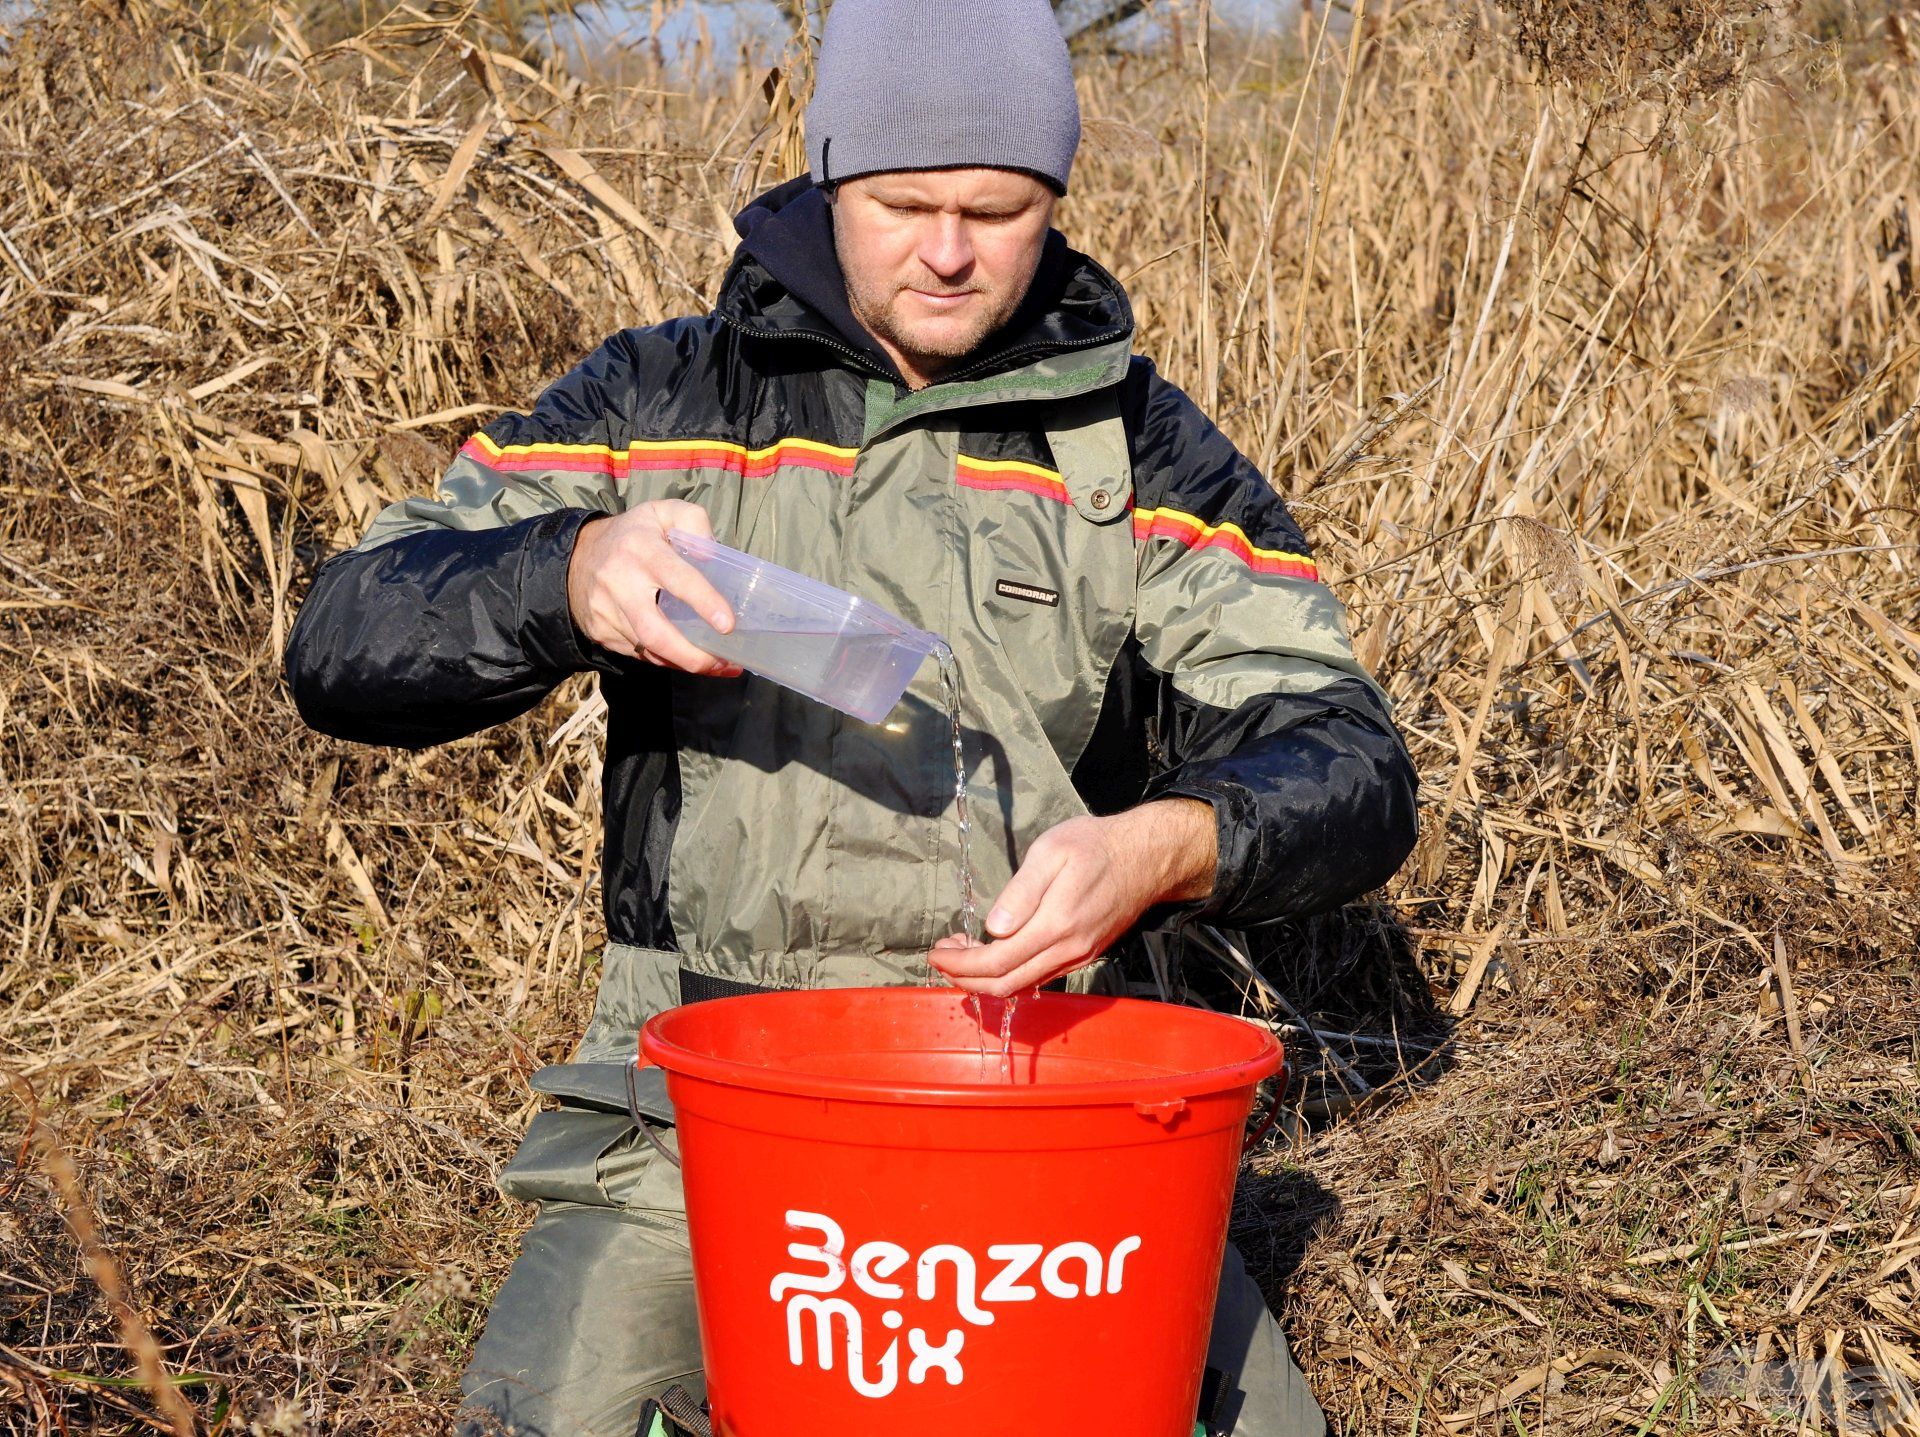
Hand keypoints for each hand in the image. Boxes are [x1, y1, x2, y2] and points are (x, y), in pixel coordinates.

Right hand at [567, 500, 740, 675]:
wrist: (577, 555)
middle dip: (691, 656)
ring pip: (648, 649)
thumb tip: (711, 553)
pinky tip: (688, 658)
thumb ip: (693, 520)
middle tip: (724, 664)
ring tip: (717, 666)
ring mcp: (606, 612)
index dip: (703, 602)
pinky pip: (638, 654)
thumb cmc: (633, 535)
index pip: (676, 578)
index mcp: (641, 549)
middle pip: (655, 631)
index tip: (728, 625)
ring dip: (685, 663)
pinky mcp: (600, 631)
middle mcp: (619, 582)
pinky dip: (666, 660)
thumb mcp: (662, 512)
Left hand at [929, 799, 1216, 997]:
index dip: (960, 964)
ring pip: (1023, 986)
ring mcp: (1078, 957)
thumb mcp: (1052, 851)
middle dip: (965, 977)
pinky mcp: (1084, 956)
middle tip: (942, 955)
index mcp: (1056, 924)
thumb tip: (994, 927)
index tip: (935, 952)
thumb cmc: (1094, 845)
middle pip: (1006, 984)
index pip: (997, 961)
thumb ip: (1022, 891)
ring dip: (986, 978)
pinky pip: (1040, 978)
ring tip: (962, 953)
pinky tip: (995, 953)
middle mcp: (1068, 950)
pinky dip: (1010, 974)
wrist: (1146, 857)